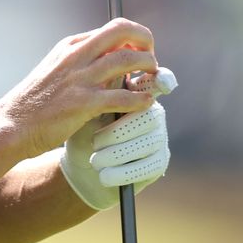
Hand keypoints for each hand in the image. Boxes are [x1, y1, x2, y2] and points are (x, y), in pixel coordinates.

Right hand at [1, 18, 158, 156]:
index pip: (113, 29)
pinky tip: (146, 104)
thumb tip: (114, 64)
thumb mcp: (56, 71)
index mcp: (70, 46)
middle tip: (152, 60)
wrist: (12, 125)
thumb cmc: (36, 103)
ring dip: (148, 68)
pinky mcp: (82, 103)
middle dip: (146, 41)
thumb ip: (82, 64)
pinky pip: (122, 96)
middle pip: (122, 31)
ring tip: (153, 80)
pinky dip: (140, 99)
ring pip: (127, 59)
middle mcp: (76, 56)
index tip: (142, 54)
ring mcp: (79, 78)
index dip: (135, 39)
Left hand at [60, 68, 176, 210]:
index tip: (161, 80)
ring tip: (96, 160)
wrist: (80, 166)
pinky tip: (105, 175)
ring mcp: (159, 137)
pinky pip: (147, 167)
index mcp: (136, 95)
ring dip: (116, 154)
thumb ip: (98, 89)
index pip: (153, 82)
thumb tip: (107, 67)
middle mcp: (152, 113)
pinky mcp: (159, 162)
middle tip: (95, 142)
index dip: (161, 79)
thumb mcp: (85, 110)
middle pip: (147, 117)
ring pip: (146, 143)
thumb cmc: (82, 131)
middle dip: (118, 132)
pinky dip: (122, 172)